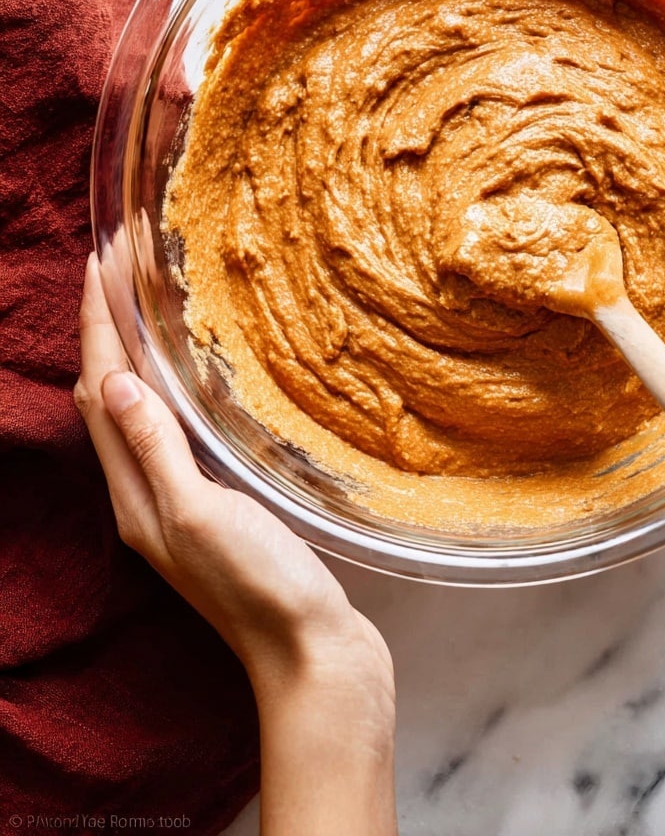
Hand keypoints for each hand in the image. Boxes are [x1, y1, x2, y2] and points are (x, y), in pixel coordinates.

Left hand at [75, 253, 396, 834]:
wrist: (314, 655)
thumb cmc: (263, 588)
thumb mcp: (203, 516)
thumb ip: (158, 451)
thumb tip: (115, 381)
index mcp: (136, 496)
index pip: (101, 392)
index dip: (98, 324)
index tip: (100, 259)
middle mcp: (146, 496)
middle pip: (110, 396)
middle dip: (107, 326)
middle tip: (120, 261)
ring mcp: (180, 502)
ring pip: (139, 411)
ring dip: (132, 352)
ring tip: (143, 300)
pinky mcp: (215, 506)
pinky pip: (174, 430)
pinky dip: (169, 388)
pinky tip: (190, 375)